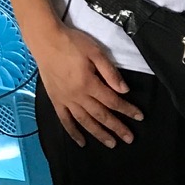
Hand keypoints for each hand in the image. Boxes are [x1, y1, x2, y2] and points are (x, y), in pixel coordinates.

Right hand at [33, 26, 142, 147]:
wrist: (45, 40)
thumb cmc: (72, 43)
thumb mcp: (96, 52)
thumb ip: (110, 72)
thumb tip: (124, 90)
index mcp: (89, 83)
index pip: (113, 101)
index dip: (127, 110)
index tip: (139, 117)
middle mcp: (77, 95)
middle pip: (101, 115)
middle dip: (117, 127)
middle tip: (129, 138)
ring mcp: (65, 99)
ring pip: (84, 121)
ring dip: (98, 134)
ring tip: (111, 144)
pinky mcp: (55, 100)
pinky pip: (64, 120)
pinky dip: (73, 132)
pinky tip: (82, 142)